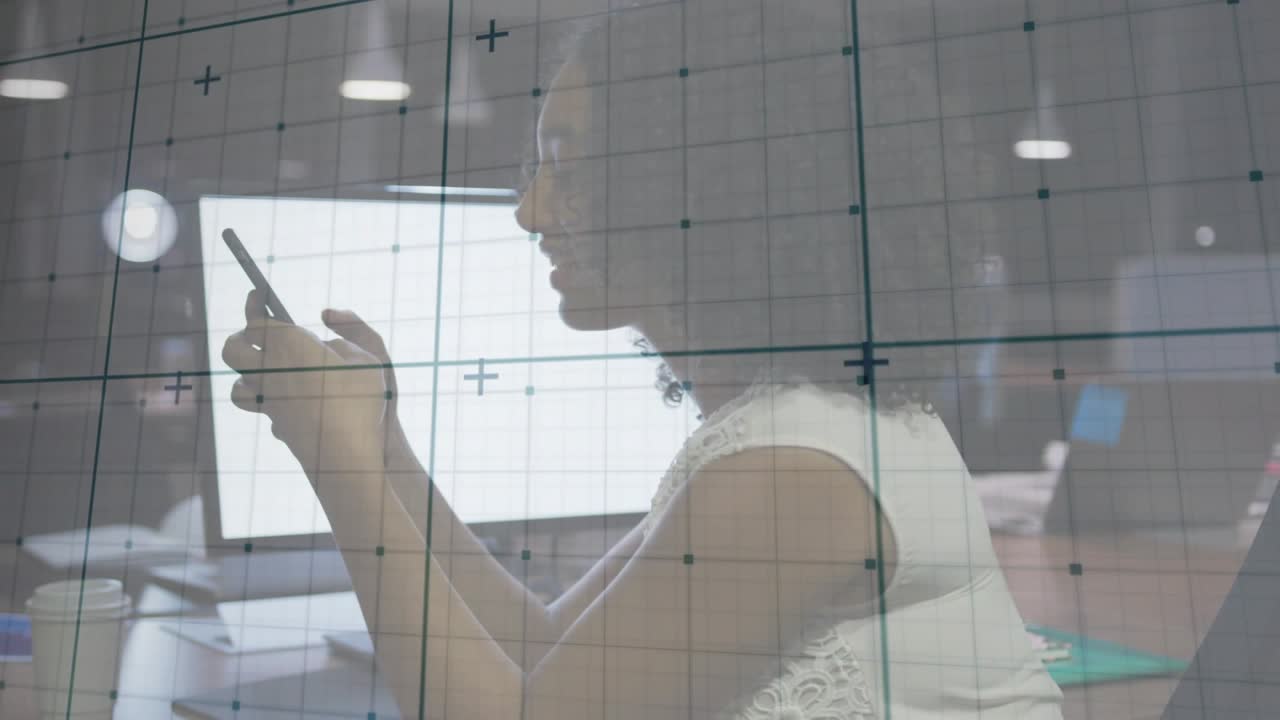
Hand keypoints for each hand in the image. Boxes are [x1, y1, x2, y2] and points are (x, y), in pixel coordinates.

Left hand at [221, 290, 391, 472]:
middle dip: (241, 337)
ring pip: (237, 382)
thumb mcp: (370, 356)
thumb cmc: (361, 400)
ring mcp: (267, 400)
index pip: (256, 318)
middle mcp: (269, 370)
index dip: (254, 302)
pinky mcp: (275, 422)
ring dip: (246, 373)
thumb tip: (323, 341)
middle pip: (233, 348)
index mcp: (290, 344)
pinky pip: (259, 408)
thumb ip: (348, 336)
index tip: (256, 293)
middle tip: (255, 332)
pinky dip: (263, 400)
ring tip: (263, 369)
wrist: (346, 453)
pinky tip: (280, 398)